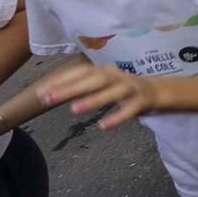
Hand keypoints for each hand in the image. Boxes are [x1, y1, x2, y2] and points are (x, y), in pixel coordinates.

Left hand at [37, 59, 155, 129]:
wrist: (156, 92)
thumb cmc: (120, 89)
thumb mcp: (100, 85)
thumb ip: (79, 87)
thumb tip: (49, 93)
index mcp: (104, 71)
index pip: (80, 72)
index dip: (61, 81)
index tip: (40, 92)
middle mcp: (117, 76)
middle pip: (93, 80)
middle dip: (70, 89)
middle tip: (49, 99)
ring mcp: (131, 88)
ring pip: (112, 92)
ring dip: (93, 100)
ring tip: (74, 109)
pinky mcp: (141, 102)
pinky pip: (129, 110)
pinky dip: (117, 117)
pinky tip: (103, 126)